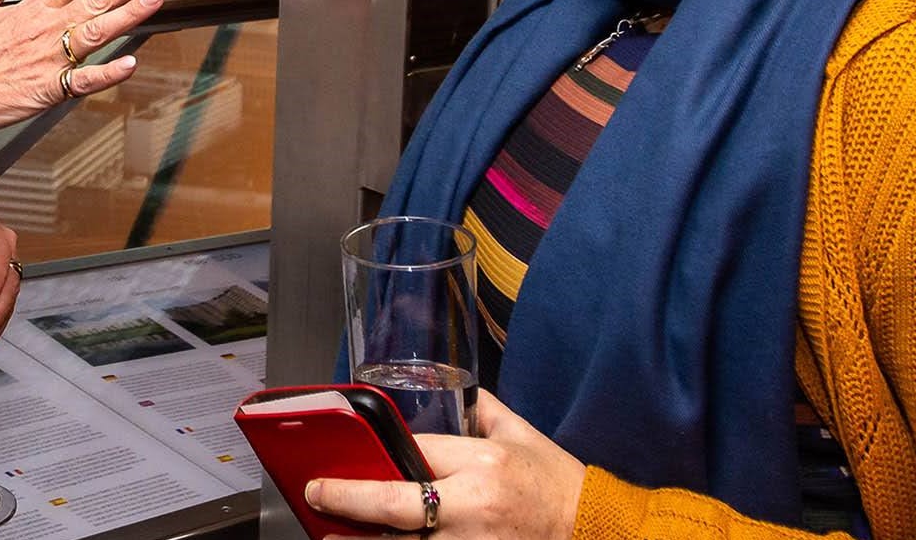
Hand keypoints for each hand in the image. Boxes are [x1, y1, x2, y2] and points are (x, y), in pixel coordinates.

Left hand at [303, 391, 583, 538]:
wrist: (599, 531)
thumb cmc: (559, 484)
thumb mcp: (522, 435)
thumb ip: (483, 411)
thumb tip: (453, 391)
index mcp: (484, 463)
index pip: (417, 452)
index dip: (380, 455)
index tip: (348, 454)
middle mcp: (474, 507)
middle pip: (397, 505)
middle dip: (350, 500)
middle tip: (316, 494)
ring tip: (330, 535)